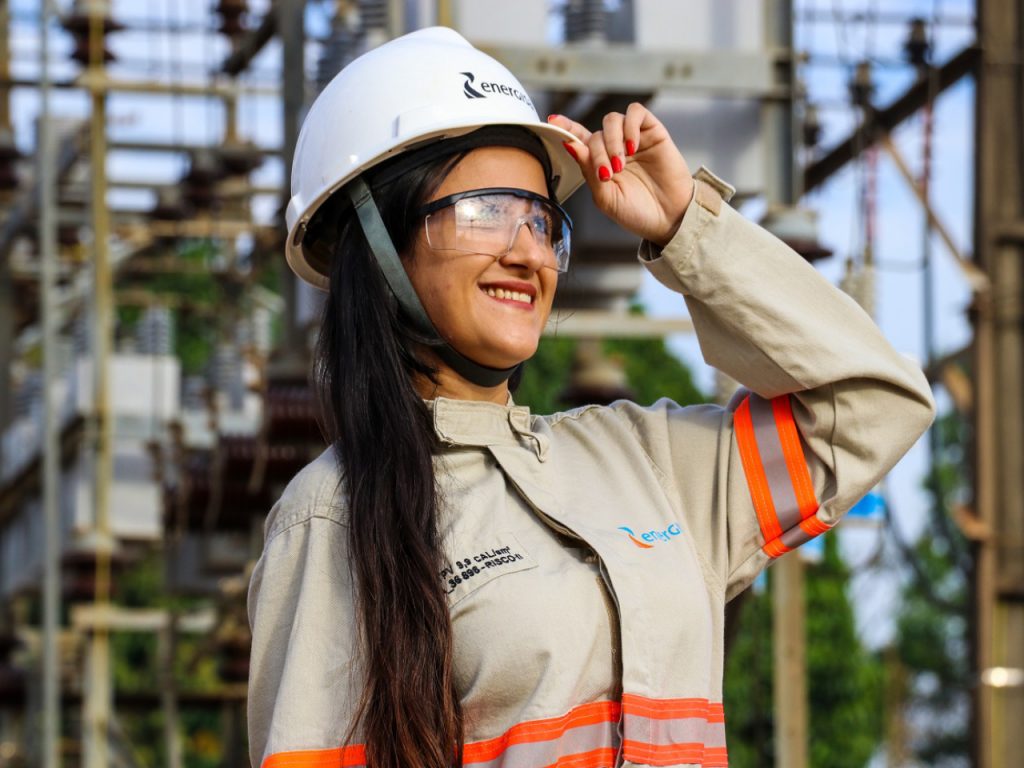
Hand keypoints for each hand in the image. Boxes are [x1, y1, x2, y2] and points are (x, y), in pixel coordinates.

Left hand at [548, 105, 693, 247]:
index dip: (566, 128)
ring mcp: (634, 139)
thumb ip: (589, 172)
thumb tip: (572, 146)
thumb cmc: (637, 212)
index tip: (552, 120)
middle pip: (595, 134)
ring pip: (612, 120)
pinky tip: (633, 146)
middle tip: (608, 173)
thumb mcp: (606, 198)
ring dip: (612, 140)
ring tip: (621, 163)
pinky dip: (630, 126)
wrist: (670, 218)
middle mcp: (615, 148)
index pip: (579, 139)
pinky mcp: (653, 133)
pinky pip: (636, 113)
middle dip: (597, 153)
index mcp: (600, 164)